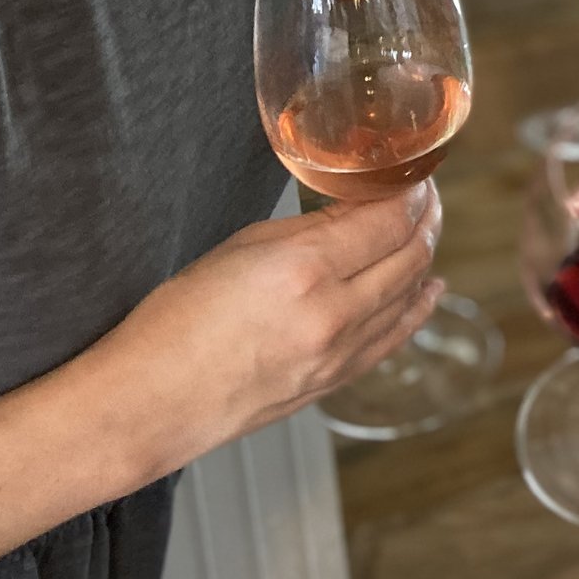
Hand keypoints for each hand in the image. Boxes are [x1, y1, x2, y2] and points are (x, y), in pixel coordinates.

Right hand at [99, 183, 443, 462]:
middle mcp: (333, 315)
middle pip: (409, 255)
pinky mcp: (334, 383)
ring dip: (424, 257)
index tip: (410, 174)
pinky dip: (417, 309)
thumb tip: (352, 210)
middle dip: (424, 217)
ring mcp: (338, 355)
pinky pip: (393, 339)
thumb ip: (308, 227)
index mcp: (306, 270)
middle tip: (425, 195)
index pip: (388, 219)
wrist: (148, 404)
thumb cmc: (175, 324)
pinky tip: (429, 289)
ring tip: (428, 230)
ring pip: (408, 297)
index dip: (409, 191)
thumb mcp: (241, 248)